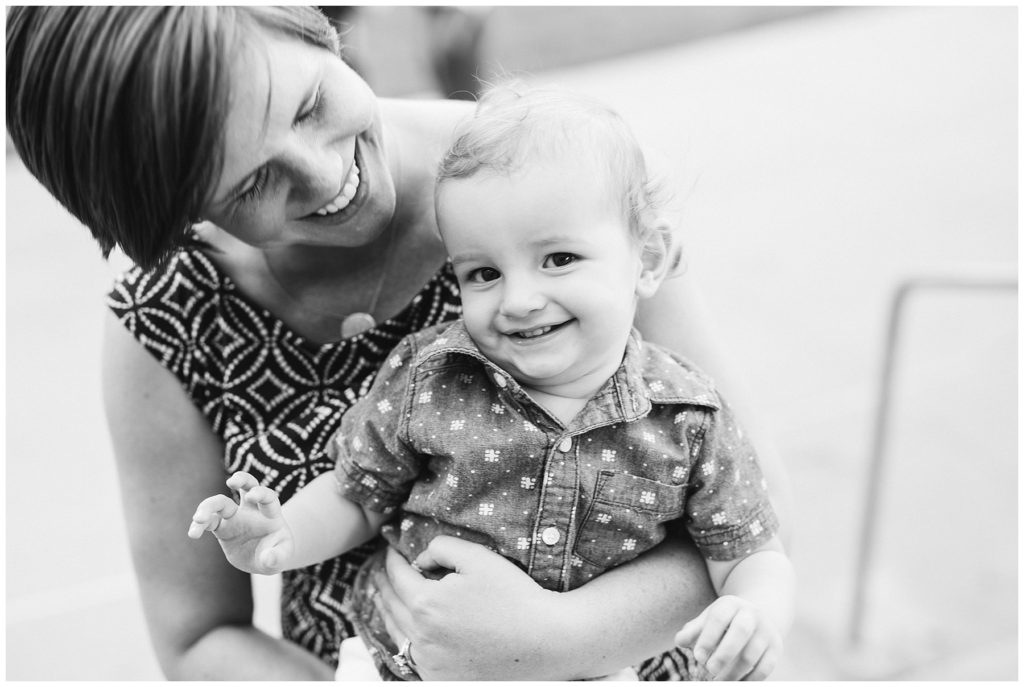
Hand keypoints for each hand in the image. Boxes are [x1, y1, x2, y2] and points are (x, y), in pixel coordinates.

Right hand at [187, 471, 292, 574]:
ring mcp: (236, 517)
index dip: (261, 493)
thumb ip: (277, 557)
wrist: (263, 560)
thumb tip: (268, 559)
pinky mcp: (222, 528)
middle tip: (231, 482)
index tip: (251, 496)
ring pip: (221, 503)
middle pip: (247, 486)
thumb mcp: (282, 557)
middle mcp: (252, 510)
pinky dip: (199, 526)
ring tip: (198, 519)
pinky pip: (208, 522)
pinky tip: (194, 533)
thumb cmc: (276, 554)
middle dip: (241, 479)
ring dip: (208, 507)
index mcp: (270, 513)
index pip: (268, 497)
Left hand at [371, 535, 565, 679]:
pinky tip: (405, 628)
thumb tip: (419, 560)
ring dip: (386, 610)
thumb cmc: (515, 596)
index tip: (389, 549)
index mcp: (426, 603)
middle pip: (389, 604)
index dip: (390, 559)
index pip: (396, 575)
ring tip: (383, 596)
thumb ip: (441, 548)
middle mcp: (421, 636)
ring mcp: (429, 662)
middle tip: (378, 571)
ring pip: (395, 632)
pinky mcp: (440, 679)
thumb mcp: (478, 558)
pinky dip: (403, 637)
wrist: (546, 642)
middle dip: (382, 583)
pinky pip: (411, 655)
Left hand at [674, 595, 782, 680]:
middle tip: (709, 670)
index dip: (708, 638)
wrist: (757, 616)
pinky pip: (764, 668)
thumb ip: (693, 630)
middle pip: (741, 631)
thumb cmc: (724, 621)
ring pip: (751, 655)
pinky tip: (735, 683)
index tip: (698, 657)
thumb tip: (680, 640)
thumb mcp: (708, 620)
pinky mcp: (776, 648)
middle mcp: (751, 614)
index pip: (719, 618)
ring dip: (733, 672)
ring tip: (718, 681)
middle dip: (724, 653)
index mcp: (730, 604)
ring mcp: (766, 631)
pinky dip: (749, 680)